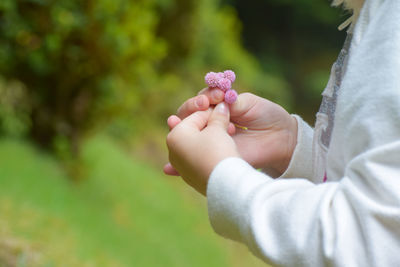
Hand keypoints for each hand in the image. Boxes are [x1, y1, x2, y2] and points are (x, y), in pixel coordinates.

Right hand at [164, 89, 296, 176]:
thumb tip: (210, 102)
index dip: (201, 99)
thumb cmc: (266, 116)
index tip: (210, 99)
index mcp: (217, 107)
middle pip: (189, 118)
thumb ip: (229, 101)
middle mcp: (211, 124)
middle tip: (199, 109)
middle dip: (189, 112)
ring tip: (173, 127)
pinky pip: (195, 162)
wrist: (282, 137)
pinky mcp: (216, 157)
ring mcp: (212, 141)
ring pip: (189, 138)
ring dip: (179, 133)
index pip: (200, 102)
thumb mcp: (247, 102)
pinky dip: (179, 168)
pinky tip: (169, 169)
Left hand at [166, 103, 239, 195]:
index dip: (213, 112)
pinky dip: (208, 153)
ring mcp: (181, 167)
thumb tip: (221, 106)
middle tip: (227, 124)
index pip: (196, 116)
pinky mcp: (191, 178)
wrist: (225, 184)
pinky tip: (220, 151)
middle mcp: (173, 151)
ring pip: (196, 145)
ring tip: (226, 137)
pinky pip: (199, 159)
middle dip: (209, 126)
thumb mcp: (218, 129)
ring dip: (210, 139)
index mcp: (175, 135)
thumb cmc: (219, 151)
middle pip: (193, 131)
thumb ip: (218, 115)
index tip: (226, 113)